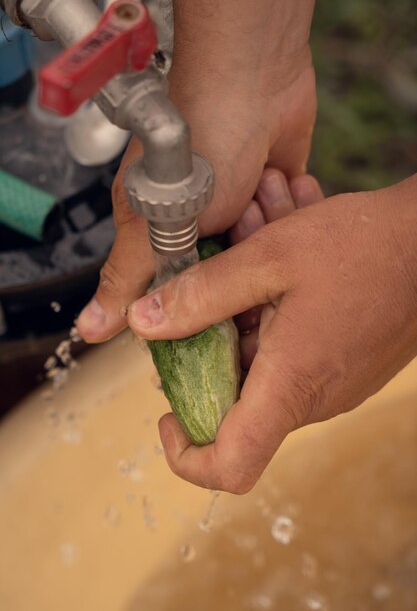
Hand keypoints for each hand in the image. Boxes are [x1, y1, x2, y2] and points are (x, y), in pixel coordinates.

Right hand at [76, 0, 317, 342]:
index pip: (176, 293)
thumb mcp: (151, 222)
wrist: (254, 80)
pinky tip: (278, 179)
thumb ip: (129, 275)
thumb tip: (92, 330)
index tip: (213, 320)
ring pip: (261, 254)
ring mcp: (243, 208)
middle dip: (236, 266)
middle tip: (240, 242)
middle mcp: (202, 225)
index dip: (195, 308)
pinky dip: (289, 209)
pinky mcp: (280, 194)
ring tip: (253, 190)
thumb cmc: (196, 144)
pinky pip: (290, 228)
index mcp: (163, 233)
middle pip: (225, 278)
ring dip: (262, 228)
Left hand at [127, 175, 416, 492]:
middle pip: (237, 398)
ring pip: (265, 361)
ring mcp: (334, 382)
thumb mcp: (270, 259)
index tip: (167, 414)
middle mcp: (315, 398)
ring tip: (260, 236)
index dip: (186, 456)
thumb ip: (201, 295)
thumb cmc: (366, 247)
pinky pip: (294, 350)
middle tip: (217, 275)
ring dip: (249, 308)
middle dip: (215, 335)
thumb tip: (144, 322)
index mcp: (291, 385)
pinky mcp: (347, 362)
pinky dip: (277, 309)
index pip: (231, 466)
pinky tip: (285, 254)